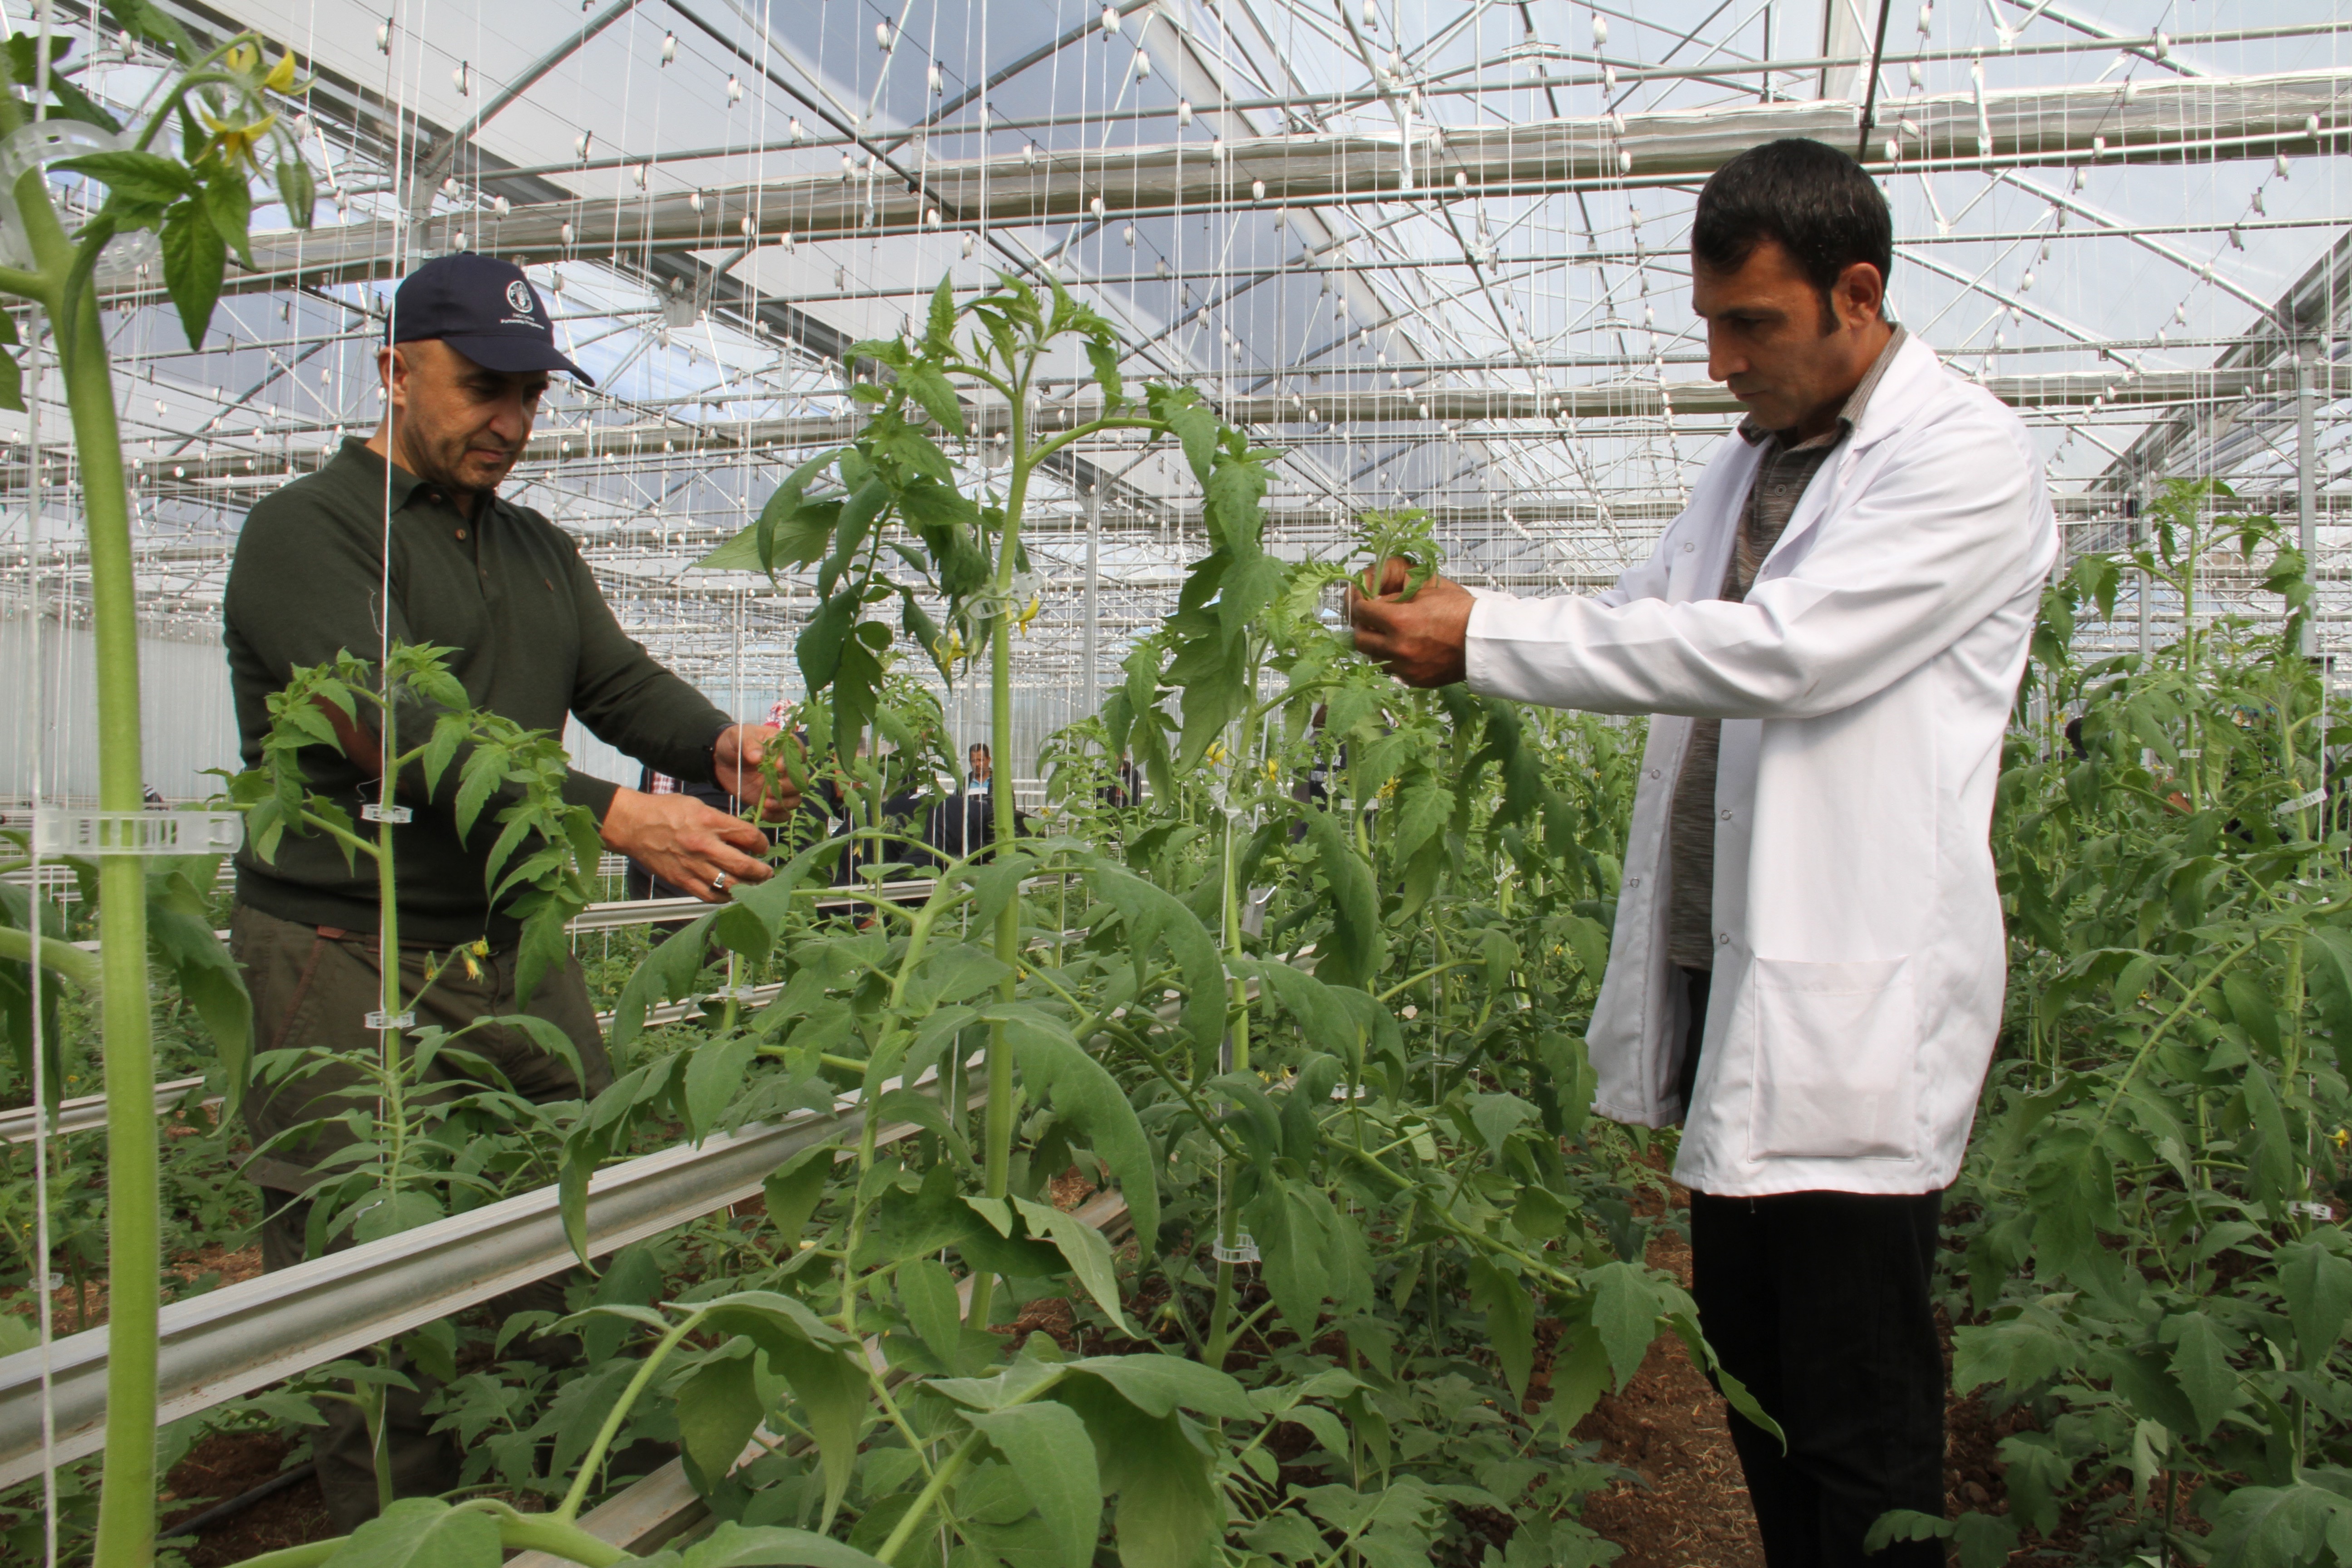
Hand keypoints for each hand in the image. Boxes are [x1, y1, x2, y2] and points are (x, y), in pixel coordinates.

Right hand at [599, 789, 773, 901]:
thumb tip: (743, 837)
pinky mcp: (682, 881)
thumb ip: (722, 821)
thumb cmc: (666, 811)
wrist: (634, 825)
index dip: (762, 843)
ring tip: (754, 886)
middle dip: (762, 871)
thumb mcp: (699, 806)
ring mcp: (693, 865)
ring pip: (731, 884)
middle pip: (745, 865)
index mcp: (711, 821)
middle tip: (767, 872)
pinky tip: (731, 895)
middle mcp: (705, 845)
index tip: (763, 847)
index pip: (750, 836)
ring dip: (748, 887)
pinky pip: (710, 896)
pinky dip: (725, 898)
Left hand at [712, 723, 801, 819]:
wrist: (719, 759)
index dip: (791, 760)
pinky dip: (777, 815)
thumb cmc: (733, 743)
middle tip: (769, 789)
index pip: (798, 751)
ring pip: (796, 797)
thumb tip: (758, 758)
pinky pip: (783, 812)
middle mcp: (785, 767)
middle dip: (788, 786)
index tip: (777, 767)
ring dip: (784, 802)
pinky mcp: (770, 799)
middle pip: (801, 779)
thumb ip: (748, 744)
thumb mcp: (737, 736)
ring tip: (766, 803)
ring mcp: (779, 785)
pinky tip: (764, 812)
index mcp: (780, 746)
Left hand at [1348, 557, 1474, 688]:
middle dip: (1362, 628)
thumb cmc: (1460, 611)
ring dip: (1377, 647)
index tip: (1365, 604)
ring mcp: (1405, 667)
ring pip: (1374, 658)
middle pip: (1360, 640)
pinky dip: (1394, 660)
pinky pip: (1393, 670)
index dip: (1361, 605)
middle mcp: (1397, 647)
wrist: (1484, 640)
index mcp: (1399, 621)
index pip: (1361, 612)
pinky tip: (1407, 650)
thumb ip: (1396, 599)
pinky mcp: (1415, 680)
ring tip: (1389, 637)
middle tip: (1371, 622)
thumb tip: (1376, 602)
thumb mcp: (1426, 593)